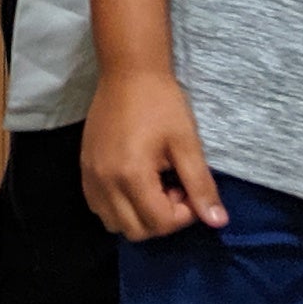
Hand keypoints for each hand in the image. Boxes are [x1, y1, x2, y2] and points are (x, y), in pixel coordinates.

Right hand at [80, 72, 224, 240]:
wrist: (128, 73)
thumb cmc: (162, 104)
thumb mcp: (187, 144)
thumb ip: (200, 185)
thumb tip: (217, 221)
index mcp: (131, 175)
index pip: (160, 223)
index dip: (184, 215)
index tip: (190, 189)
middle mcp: (105, 181)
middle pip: (136, 231)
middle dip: (162, 219)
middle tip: (174, 188)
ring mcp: (90, 176)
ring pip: (114, 223)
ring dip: (139, 216)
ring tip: (154, 187)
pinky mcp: (84, 169)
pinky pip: (98, 207)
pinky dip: (118, 207)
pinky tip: (134, 184)